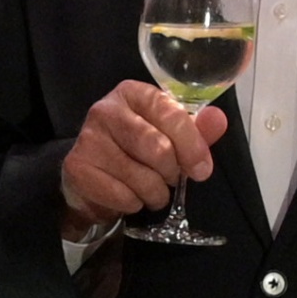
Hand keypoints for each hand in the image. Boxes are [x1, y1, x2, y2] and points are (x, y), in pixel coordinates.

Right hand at [58, 77, 224, 228]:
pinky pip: (123, 196)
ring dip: (155, 193)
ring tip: (149, 189)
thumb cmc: (135, 151)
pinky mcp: (78, 168)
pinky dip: (134, 203)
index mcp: (133, 94)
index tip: (202, 169)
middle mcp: (106, 110)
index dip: (192, 145)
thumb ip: (195, 129)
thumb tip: (218, 120)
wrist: (91, 177)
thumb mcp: (168, 135)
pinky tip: (128, 195)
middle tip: (169, 177)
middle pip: (158, 149)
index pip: (171, 114)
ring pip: (142, 178)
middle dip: (172, 172)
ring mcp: (88, 138)